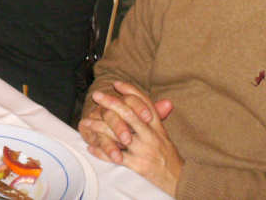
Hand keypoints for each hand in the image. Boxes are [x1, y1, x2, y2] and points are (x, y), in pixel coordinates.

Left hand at [79, 81, 182, 195]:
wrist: (179, 180)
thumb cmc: (169, 157)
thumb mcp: (164, 135)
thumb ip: (158, 119)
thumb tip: (165, 101)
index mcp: (157, 126)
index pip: (144, 103)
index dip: (130, 91)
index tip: (116, 83)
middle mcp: (151, 135)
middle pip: (129, 114)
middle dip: (111, 103)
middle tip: (96, 95)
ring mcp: (144, 150)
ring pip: (118, 134)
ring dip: (99, 127)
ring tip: (86, 122)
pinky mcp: (138, 165)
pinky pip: (116, 157)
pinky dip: (101, 152)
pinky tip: (91, 147)